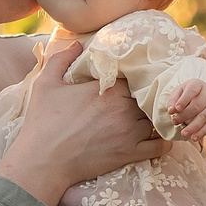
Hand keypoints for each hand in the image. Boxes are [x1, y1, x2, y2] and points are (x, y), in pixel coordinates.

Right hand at [0, 39, 168, 205]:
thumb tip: (76, 44)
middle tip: (139, 101)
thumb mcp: (45, 84)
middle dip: (145, 98)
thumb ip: (61, 59)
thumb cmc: (43, 122)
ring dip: (153, 118)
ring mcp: (130, 132)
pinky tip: (155, 137)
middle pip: (148, 97)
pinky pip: (161, 146)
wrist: (42, 161)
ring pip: (155, 119)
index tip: (129, 83)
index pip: (135, 77)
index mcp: (108, 89)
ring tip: (147, 118)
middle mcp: (124, 108)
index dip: (134, 79)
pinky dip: (163, 141)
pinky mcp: (130, 154)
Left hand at [164, 80, 205, 142]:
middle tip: (174, 121)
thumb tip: (171, 110)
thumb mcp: (178, 93)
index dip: (184, 100)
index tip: (176, 109)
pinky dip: (202, 132)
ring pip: (204, 117)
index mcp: (198, 84)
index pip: (192, 91)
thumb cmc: (186, 94)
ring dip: (193, 127)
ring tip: (183, 134)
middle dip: (185, 115)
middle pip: (197, 105)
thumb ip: (173, 100)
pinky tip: (194, 138)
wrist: (201, 94)